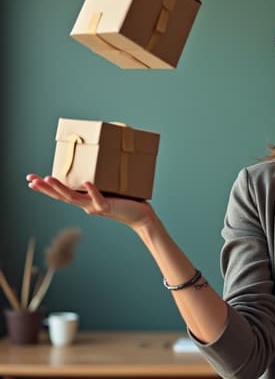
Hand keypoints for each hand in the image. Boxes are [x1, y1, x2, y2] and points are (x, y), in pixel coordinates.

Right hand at [26, 174, 155, 229]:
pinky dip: (92, 190)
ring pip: (74, 198)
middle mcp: (87, 205)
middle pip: (61, 196)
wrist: (141, 216)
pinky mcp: (108, 206)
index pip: (61, 193)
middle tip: (30, 179)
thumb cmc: (127, 200)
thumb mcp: (110, 188)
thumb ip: (102, 179)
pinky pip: (98, 198)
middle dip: (45, 188)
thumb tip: (97, 163)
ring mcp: (96, 207)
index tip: (30, 181)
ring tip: (48, 178)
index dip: (45, 188)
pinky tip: (86, 182)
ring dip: (60, 188)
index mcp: (85, 200)